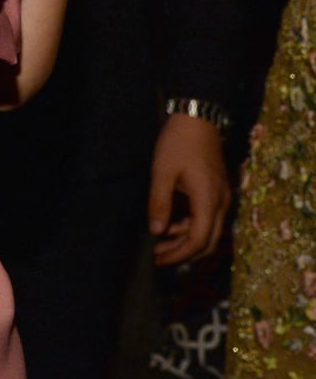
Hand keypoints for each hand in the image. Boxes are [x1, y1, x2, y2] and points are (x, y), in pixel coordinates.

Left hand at [148, 110, 230, 264]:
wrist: (199, 119)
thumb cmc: (178, 143)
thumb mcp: (162, 171)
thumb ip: (160, 202)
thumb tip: (157, 231)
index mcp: (209, 200)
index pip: (199, 240)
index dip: (179, 254)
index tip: (157, 259)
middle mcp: (221, 204)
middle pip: (208, 242)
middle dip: (183, 254)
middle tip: (158, 258)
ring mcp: (222, 198)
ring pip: (208, 231)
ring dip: (185, 241)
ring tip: (158, 243)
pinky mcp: (217, 192)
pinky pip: (207, 218)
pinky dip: (189, 226)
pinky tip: (169, 224)